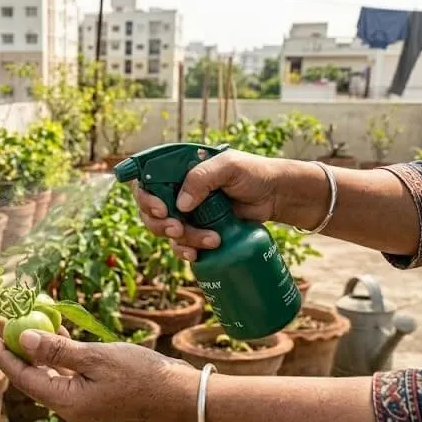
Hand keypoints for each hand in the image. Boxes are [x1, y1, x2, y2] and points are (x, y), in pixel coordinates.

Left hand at [0, 327, 194, 421]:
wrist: (179, 395)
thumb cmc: (141, 375)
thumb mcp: (96, 358)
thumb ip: (57, 350)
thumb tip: (22, 337)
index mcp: (66, 402)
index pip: (22, 378)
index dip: (3, 355)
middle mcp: (69, 407)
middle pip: (31, 377)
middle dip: (13, 350)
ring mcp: (82, 402)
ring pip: (48, 374)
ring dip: (34, 350)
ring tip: (20, 323)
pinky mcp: (94, 395)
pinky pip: (67, 373)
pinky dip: (57, 354)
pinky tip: (54, 332)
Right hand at [134, 149, 285, 260]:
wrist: (276, 196)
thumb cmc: (254, 173)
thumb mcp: (228, 166)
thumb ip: (202, 178)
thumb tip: (180, 205)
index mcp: (179, 171)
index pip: (146, 181)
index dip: (145, 197)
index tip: (160, 209)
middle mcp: (178, 191)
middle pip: (150, 211)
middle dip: (160, 224)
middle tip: (178, 228)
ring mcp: (188, 213)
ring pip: (166, 231)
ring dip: (182, 240)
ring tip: (209, 240)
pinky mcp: (198, 231)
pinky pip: (181, 245)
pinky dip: (185, 251)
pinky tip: (197, 255)